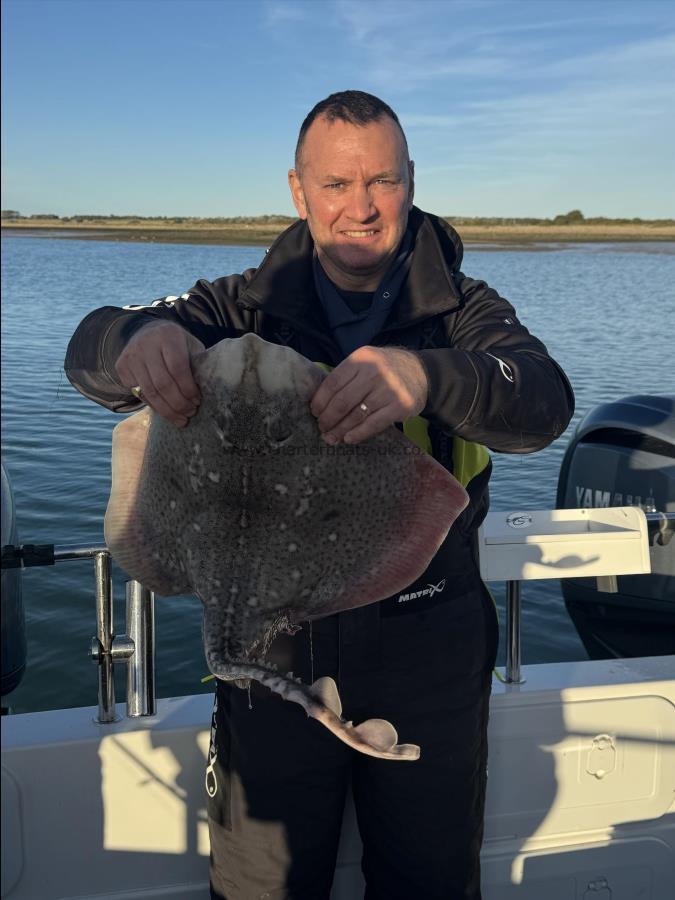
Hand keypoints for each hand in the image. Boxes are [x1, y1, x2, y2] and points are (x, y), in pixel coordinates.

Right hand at [115, 320, 204, 426]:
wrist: (145, 332)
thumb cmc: (175, 344)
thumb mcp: (189, 346)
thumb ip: (197, 364)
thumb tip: (208, 390)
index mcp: (168, 335)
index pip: (178, 368)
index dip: (188, 388)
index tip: (197, 400)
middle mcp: (146, 344)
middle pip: (163, 383)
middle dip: (179, 403)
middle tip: (191, 413)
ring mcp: (131, 356)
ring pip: (150, 392)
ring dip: (167, 410)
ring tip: (181, 419)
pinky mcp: (121, 367)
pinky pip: (139, 394)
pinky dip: (155, 406)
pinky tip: (166, 412)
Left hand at [310, 346, 428, 444]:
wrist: (422, 372)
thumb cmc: (386, 369)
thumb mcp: (366, 361)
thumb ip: (347, 376)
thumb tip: (321, 402)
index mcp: (361, 359)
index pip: (333, 383)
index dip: (321, 401)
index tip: (315, 412)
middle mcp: (374, 372)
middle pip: (342, 401)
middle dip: (328, 418)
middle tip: (321, 428)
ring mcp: (388, 389)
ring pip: (356, 415)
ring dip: (340, 430)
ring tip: (331, 438)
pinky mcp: (400, 406)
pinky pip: (373, 424)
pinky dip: (358, 434)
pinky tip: (348, 439)